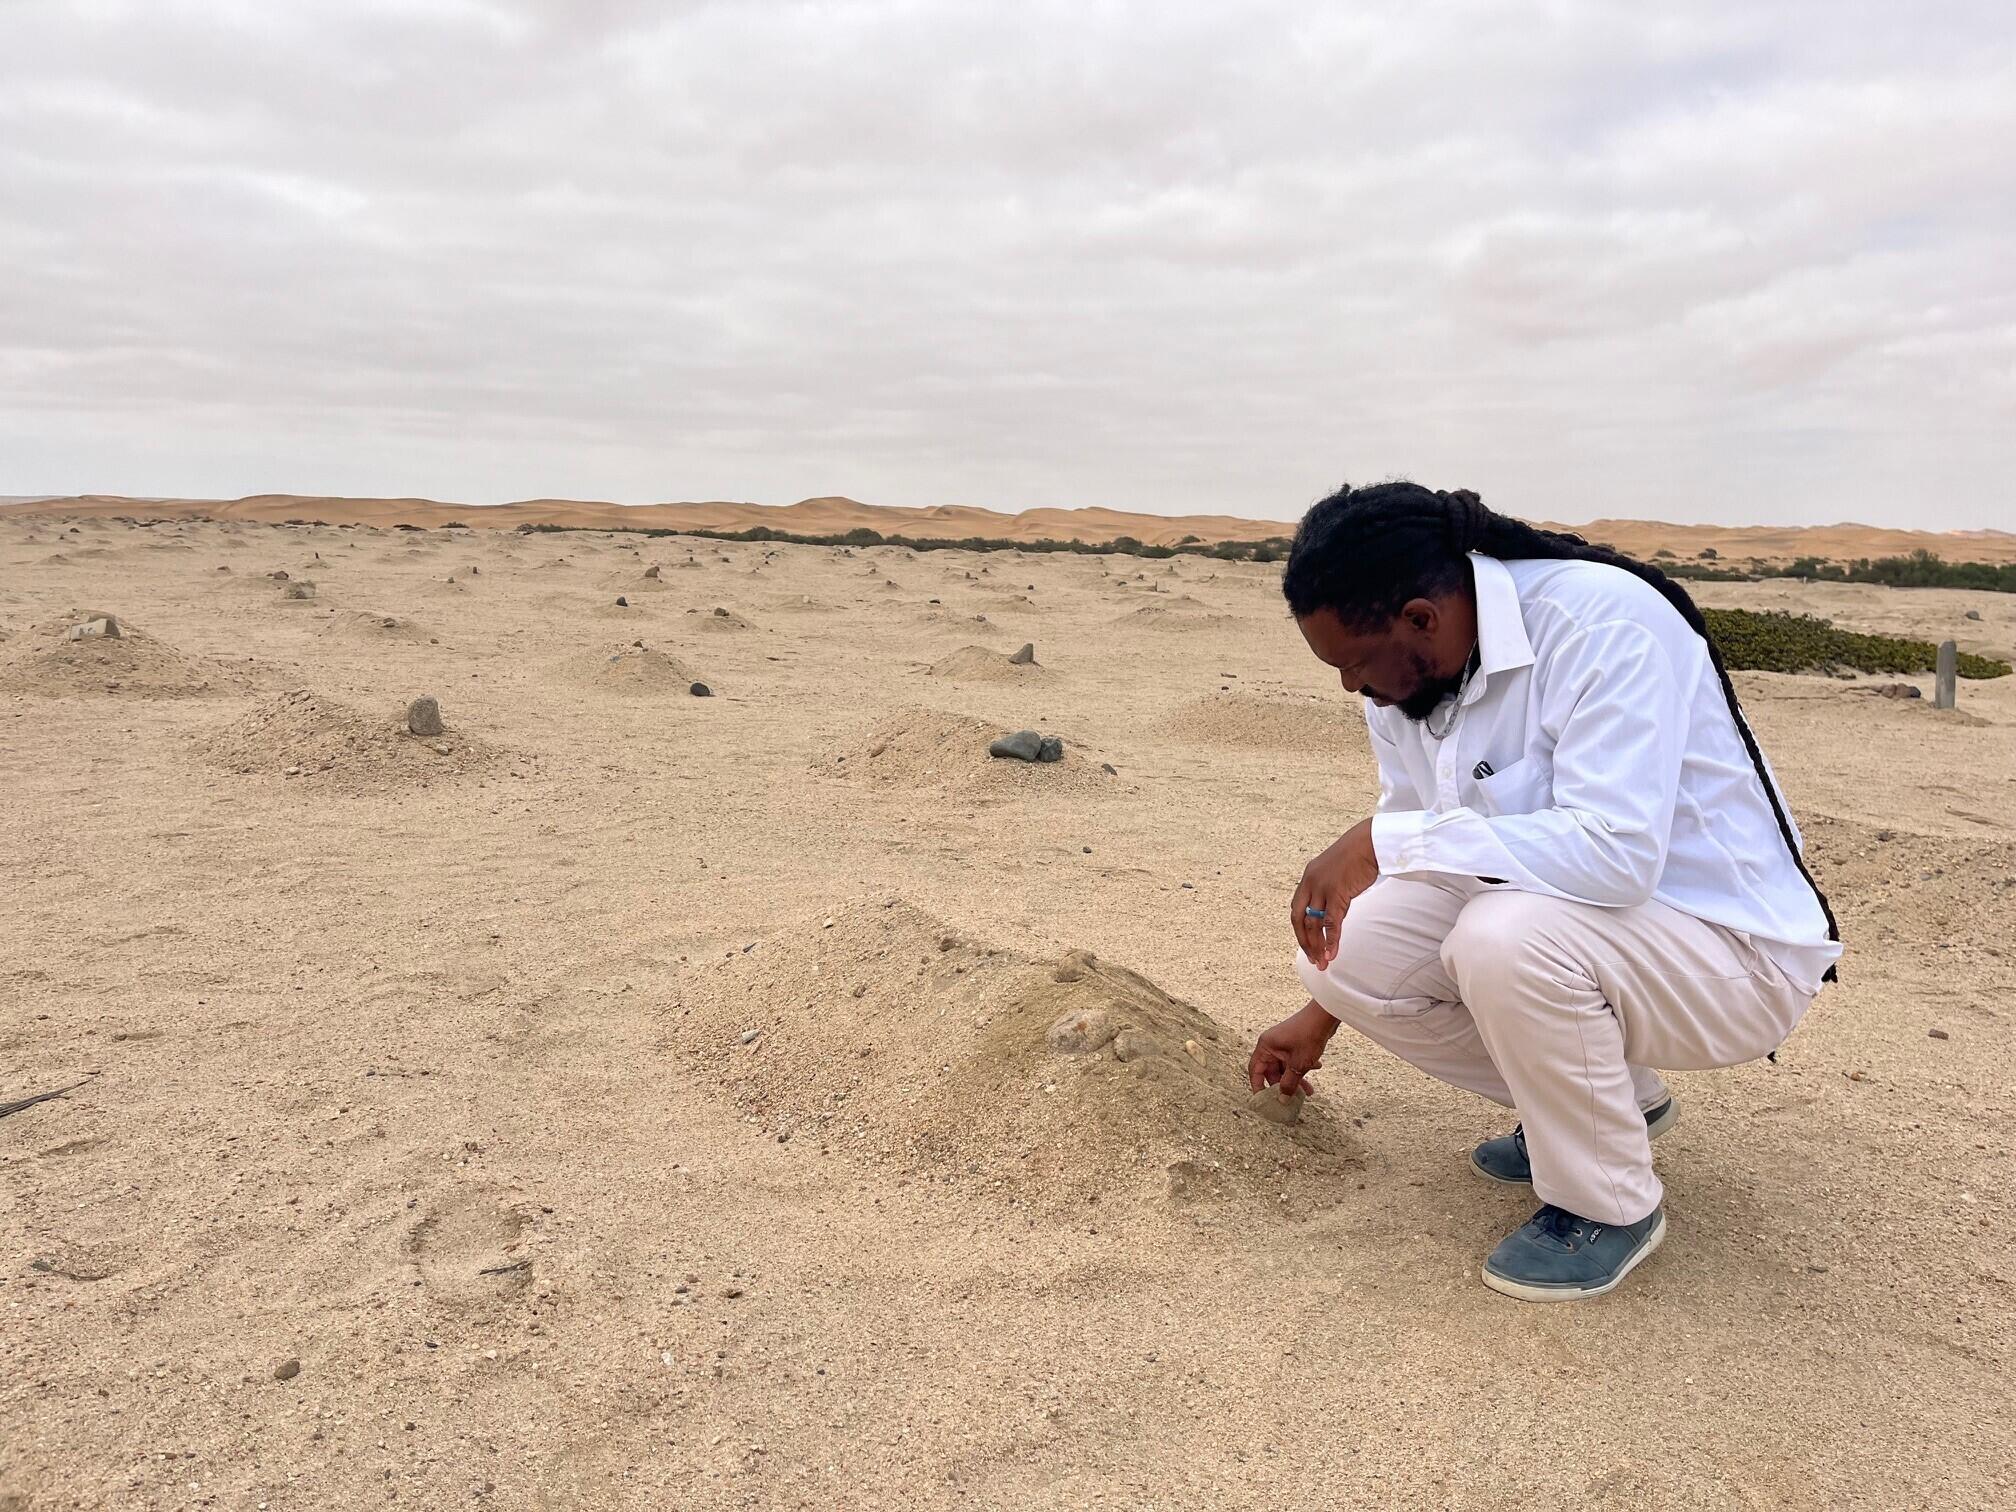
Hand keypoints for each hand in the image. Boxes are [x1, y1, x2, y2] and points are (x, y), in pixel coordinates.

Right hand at [1247, 999, 1340, 1095]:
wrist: (1325, 1014)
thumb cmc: (1308, 1033)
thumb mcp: (1298, 1064)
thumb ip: (1289, 1083)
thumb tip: (1282, 1099)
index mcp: (1265, 1046)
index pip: (1255, 1070)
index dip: (1258, 1086)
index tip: (1265, 1100)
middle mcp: (1271, 1044)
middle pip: (1272, 1070)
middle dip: (1283, 1084)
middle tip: (1293, 1097)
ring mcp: (1283, 1042)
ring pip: (1285, 1066)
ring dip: (1296, 1078)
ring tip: (1308, 1089)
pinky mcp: (1294, 1041)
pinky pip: (1293, 1059)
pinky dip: (1302, 1066)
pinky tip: (1316, 1067)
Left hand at [1291, 817, 1378, 969]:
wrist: (1369, 843)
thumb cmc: (1357, 857)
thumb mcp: (1336, 875)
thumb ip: (1330, 893)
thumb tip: (1331, 915)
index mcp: (1307, 879)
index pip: (1296, 911)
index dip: (1300, 931)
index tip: (1307, 946)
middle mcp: (1310, 884)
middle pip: (1300, 920)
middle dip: (1305, 942)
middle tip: (1313, 960)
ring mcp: (1322, 889)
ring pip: (1314, 924)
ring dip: (1317, 946)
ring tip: (1322, 963)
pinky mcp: (1337, 893)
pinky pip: (1331, 923)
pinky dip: (1331, 940)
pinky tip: (1331, 954)